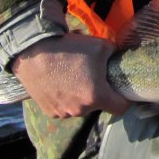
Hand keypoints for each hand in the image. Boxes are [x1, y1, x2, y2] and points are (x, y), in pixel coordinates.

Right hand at [11, 32, 130, 118]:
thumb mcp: (101, 46)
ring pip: (81, 108)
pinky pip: (65, 108)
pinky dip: (65, 99)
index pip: (120, 108)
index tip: (121, 92)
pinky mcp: (50, 112)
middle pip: (99, 105)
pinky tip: (60, 83)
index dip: (124, 99)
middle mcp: (81, 110)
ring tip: (73, 78)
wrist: (34, 51)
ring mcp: (64, 113)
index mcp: (96, 96)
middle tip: (93, 76)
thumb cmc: (69, 48)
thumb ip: (115, 55)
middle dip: (99, 93)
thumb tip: (119, 58)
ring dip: (81, 97)